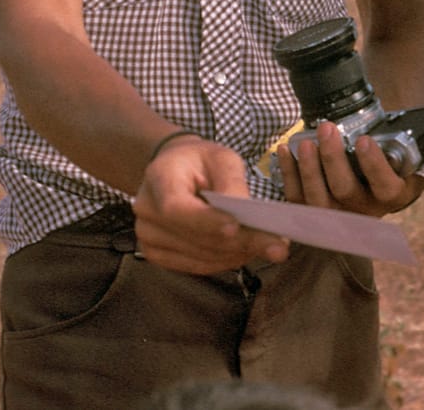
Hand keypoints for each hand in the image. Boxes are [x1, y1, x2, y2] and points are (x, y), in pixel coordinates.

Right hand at [132, 135, 288, 273]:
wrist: (176, 170)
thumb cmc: (200, 161)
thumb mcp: (221, 157)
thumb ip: (232, 183)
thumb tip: (246, 215)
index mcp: (158, 177)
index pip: (176, 208)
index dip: (206, 221)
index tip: (236, 227)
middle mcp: (146, 210)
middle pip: (193, 237)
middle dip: (238, 243)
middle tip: (277, 246)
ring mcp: (148, 236)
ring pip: (199, 256)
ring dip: (235, 255)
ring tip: (267, 247)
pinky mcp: (158, 254)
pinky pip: (196, 266)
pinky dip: (223, 261)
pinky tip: (244, 251)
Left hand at [277, 120, 423, 216]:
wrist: (373, 149)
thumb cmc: (402, 150)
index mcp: (394, 197)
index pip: (386, 191)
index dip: (374, 168)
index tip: (366, 140)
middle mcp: (363, 210)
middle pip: (344, 195)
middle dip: (333, 162)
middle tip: (328, 130)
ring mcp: (334, 210)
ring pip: (316, 202)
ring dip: (308, 171)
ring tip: (305, 141)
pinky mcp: (309, 203)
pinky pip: (294, 198)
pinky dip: (287, 175)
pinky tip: (283, 150)